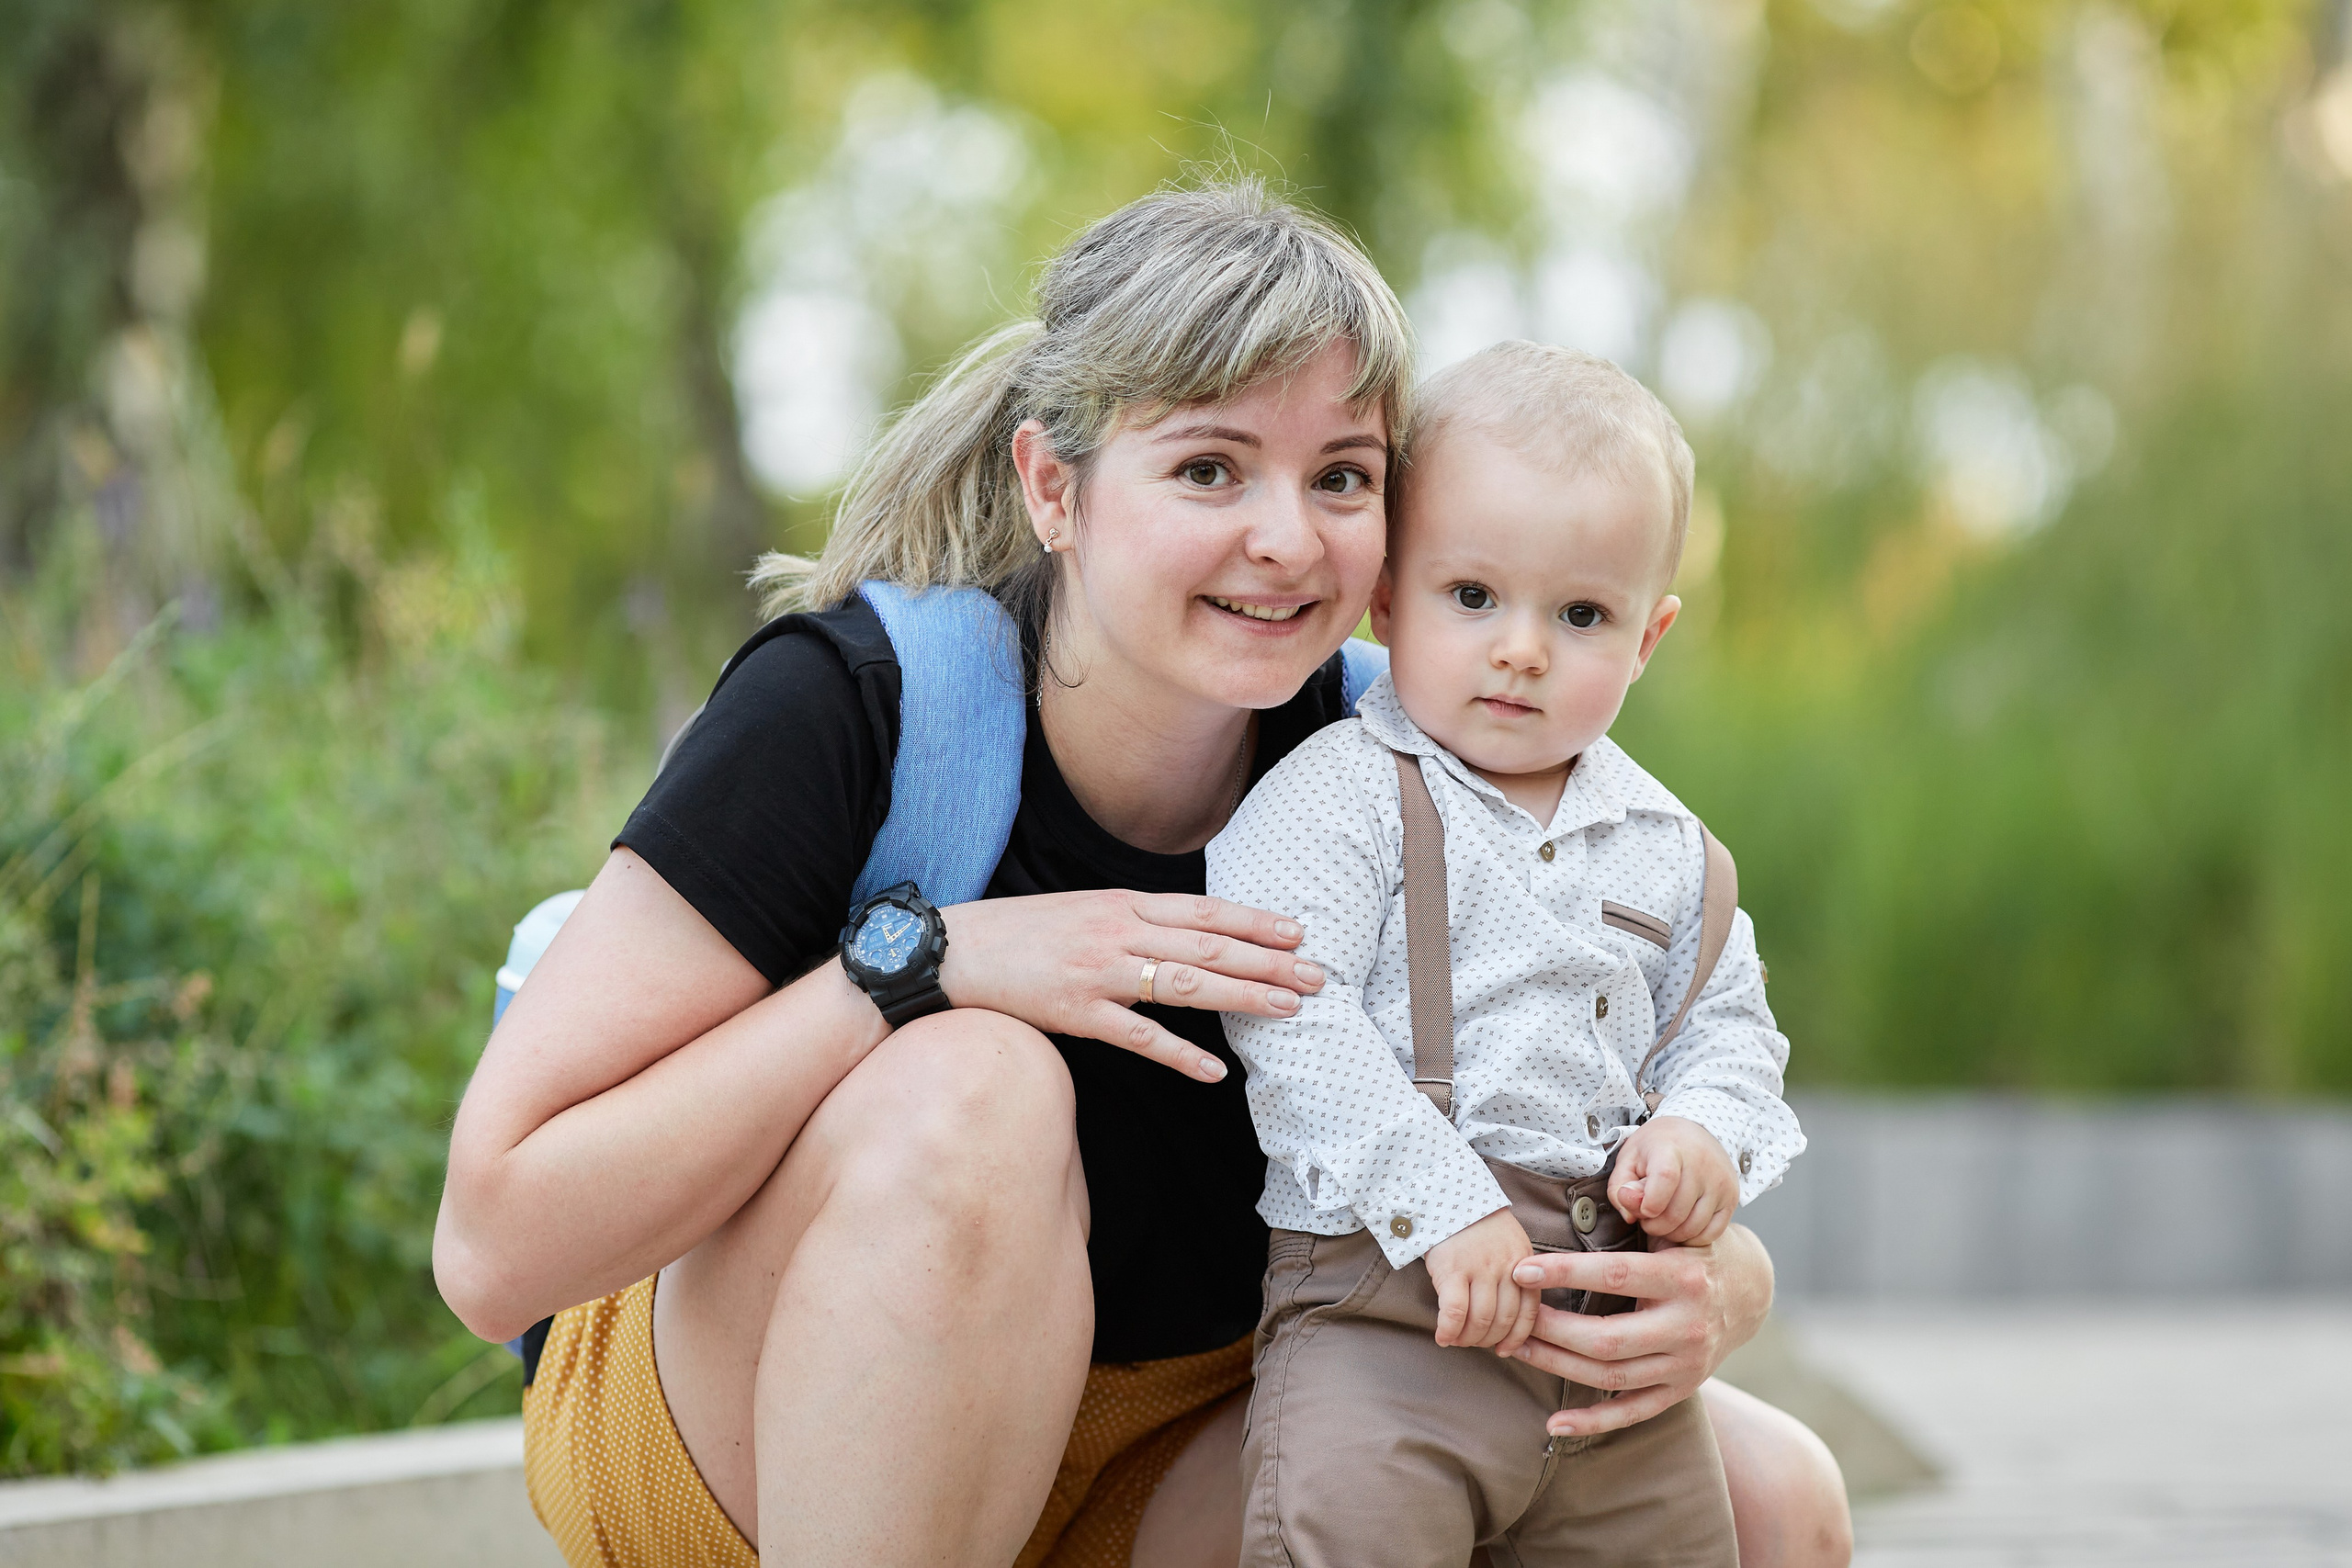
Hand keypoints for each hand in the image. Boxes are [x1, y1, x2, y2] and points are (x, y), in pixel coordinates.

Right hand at [935, 891, 1323, 1082]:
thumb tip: (1177, 933)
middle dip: (1269, 961)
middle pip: (1209, 944)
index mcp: (1121, 904)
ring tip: (1289, 1010)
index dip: (1254, 920)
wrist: (947, 951)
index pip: (1204, 910)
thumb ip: (1128, 921)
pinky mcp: (1077, 1012)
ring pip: (1187, 982)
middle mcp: (1118, 931)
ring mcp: (1099, 972)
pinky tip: (1215, 1071)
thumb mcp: (1079, 912)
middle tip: (1318, 975)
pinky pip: (1139, 1037)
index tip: (1298, 931)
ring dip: (1243, 996)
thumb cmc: (1015, 935)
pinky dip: (1181, 1054)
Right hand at [1424, 1208, 1538, 1354]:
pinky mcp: (1452, 1270)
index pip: (1529, 1312)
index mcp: (1524, 1264)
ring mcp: (1480, 1269)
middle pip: (1503, 1321)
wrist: (1448, 1195)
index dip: (1517, 1337)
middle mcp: (1506, 1268)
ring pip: (1480, 1321)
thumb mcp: (1510, 1246)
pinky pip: (1454, 1312)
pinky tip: (1443, 1337)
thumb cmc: (1479, 1226)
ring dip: (1468, 1339)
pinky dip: (1449, 1331)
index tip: (1505, 1349)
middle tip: (1476, 1343)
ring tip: (1458, 1339)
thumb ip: (1517, 1276)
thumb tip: (1511, 1320)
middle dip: (1489, 1340)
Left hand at [1507, 1225, 1771, 1437]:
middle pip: (1608, 1338)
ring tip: (1518, 1348)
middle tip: (1514, 1316)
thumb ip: (1643, 1217)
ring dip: (1558, 1366)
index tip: (1521, 1270)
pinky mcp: (1681, 1390)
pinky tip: (1555, 1424)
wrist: (1747, 1293)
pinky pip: (1633, 1412)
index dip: (1565, 1273)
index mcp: (1683, 1278)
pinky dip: (1594, 1422)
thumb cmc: (1692, 1252)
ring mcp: (1686, 1365)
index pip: (1615, 1275)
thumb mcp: (1676, 1229)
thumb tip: (1620, 1192)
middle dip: (1552, 1329)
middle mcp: (1687, 1326)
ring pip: (1612, 1375)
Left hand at [1608, 1115, 1738, 1244]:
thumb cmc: (1657, 1148)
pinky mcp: (1731, 1197)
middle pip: (1676, 1212)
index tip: (1642, 1209)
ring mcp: (1720, 1182)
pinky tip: (1681, 1225)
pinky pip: (1712, 1233)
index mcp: (1671, 1148)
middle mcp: (1702, 1164)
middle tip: (1647, 1216)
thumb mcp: (1629, 1158)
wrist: (1693, 1132)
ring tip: (1662, 1219)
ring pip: (1693, 1227)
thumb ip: (1620, 1186)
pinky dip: (1693, 1237)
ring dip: (1672, 1233)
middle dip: (1654, 1225)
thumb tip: (1630, 1213)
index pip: (1665, 1178)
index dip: (1649, 1203)